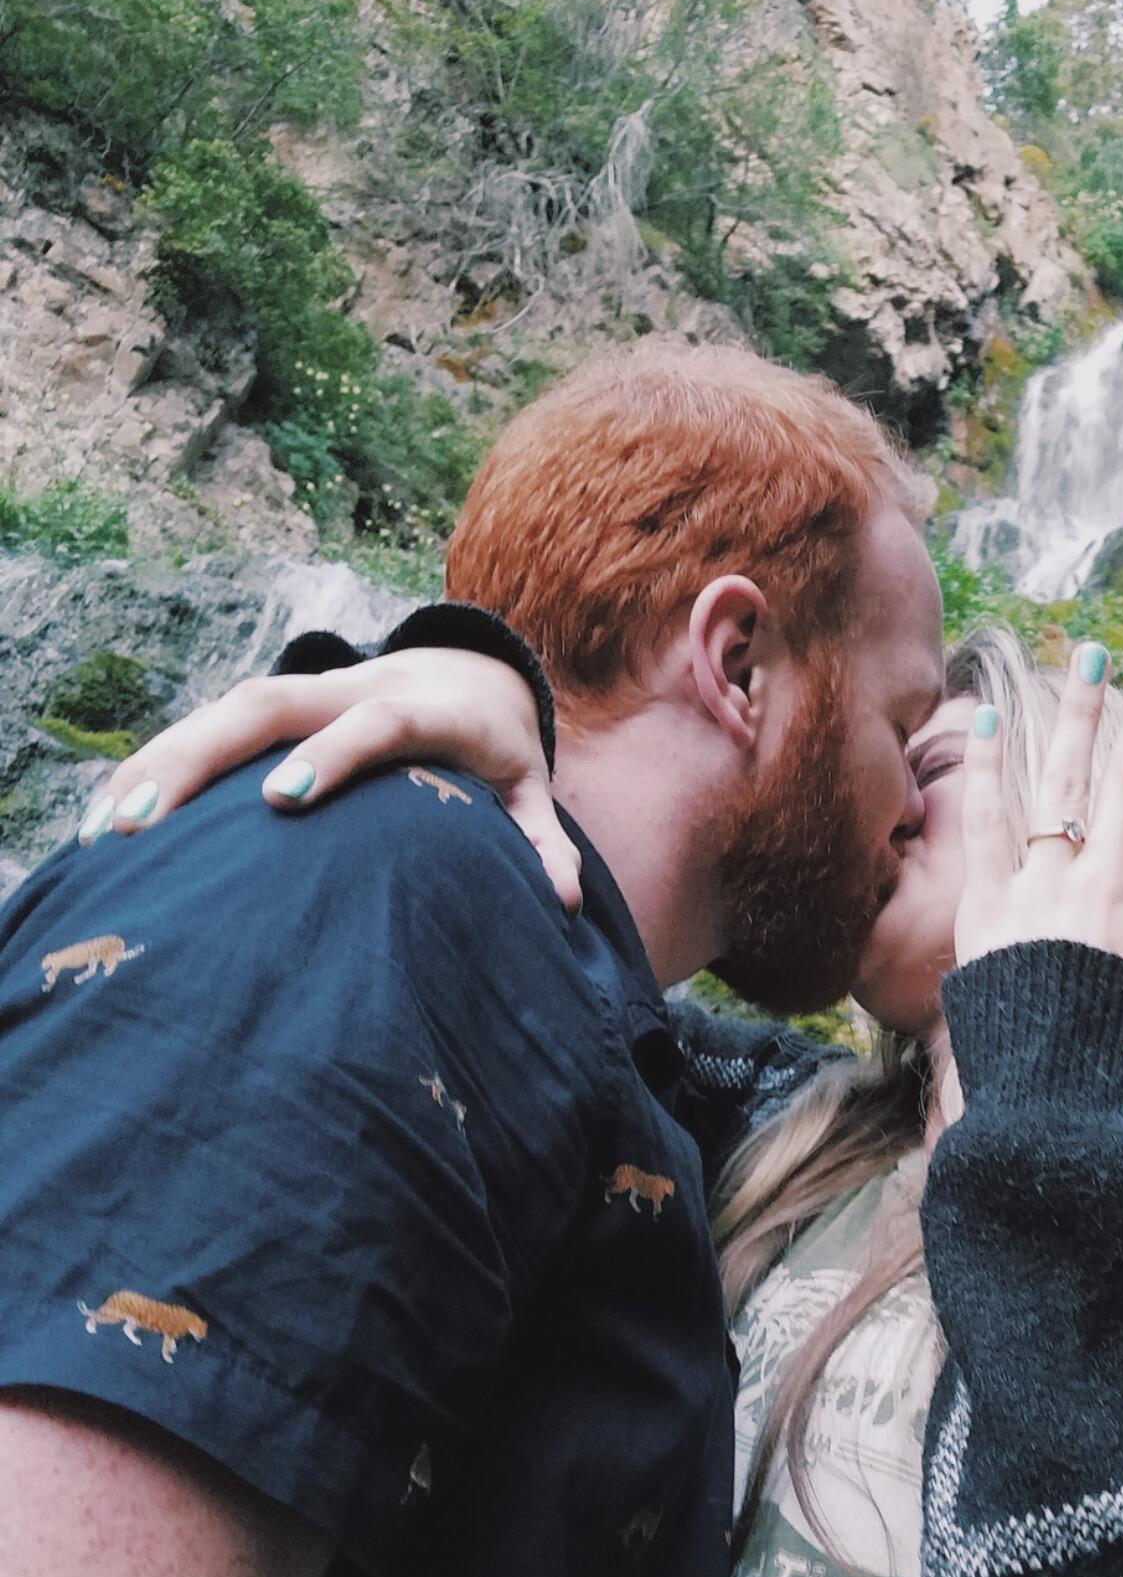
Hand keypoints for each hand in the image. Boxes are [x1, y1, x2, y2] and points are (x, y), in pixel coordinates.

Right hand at [77, 648, 582, 913]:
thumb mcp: (528, 788)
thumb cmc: (498, 749)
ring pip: (227, 709)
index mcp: (424, 710)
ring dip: (164, 761)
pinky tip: (111, 817)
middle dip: (204, 756)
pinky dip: (162, 763)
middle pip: (272, 705)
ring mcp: (312, 692)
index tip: (284, 798)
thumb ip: (541, 841)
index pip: (376, 722)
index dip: (333, 754)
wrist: (474, 673)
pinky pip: (213, 725)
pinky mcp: (281, 708)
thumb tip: (562, 903)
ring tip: (106, 830)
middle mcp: (357, 689)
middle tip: (145, 822)